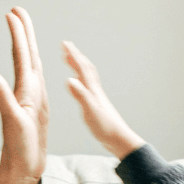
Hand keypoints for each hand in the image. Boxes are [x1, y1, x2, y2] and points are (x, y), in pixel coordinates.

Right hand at [0, 7, 48, 183]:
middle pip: (29, 54)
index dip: (18, 33)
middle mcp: (33, 91)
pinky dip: (21, 65)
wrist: (31, 170)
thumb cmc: (26, 149)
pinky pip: (24, 79)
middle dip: (24, 31)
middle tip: (18, 10)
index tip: (12, 13)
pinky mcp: (26, 107)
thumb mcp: (14, 122)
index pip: (24, 55)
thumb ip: (0, 94)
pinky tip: (20, 63)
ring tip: (20, 28)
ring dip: (25, 44)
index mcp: (32, 91)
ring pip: (29, 64)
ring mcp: (31, 98)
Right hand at [63, 41, 145, 159]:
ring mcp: (97, 97)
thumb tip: (68, 79)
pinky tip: (78, 83)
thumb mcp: (90, 111)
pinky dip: (81, 79)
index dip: (73, 54)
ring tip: (71, 59)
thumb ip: (80, 95)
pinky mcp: (97, 105)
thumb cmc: (106, 128)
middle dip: (75, 56)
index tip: (64, 43)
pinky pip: (88, 86)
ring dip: (79, 65)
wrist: (119, 140)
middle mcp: (95, 90)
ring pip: (88, 76)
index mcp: (92, 90)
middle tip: (66, 46)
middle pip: (86, 68)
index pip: (81, 68)